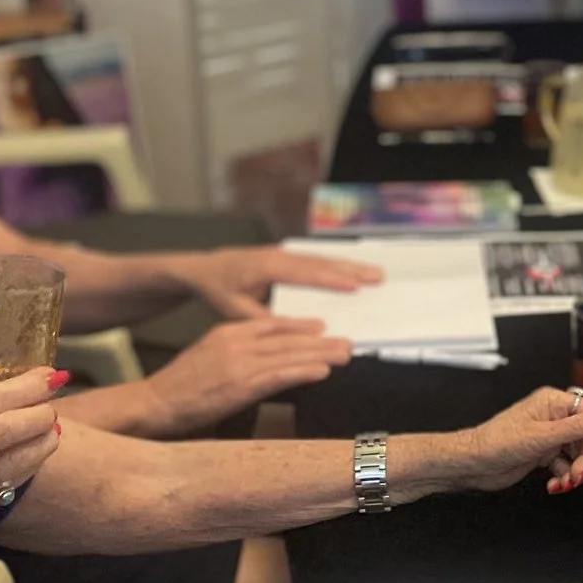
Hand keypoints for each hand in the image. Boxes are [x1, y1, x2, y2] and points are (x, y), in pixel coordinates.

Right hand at [0, 368, 62, 582]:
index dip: (21, 386)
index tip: (45, 373)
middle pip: (9, 427)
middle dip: (40, 408)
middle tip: (51, 395)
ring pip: (21, 457)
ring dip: (44, 437)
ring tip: (49, 422)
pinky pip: (14, 481)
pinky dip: (32, 462)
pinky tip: (37, 450)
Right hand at [143, 318, 353, 431]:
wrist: (154, 403)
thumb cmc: (179, 387)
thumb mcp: (208, 356)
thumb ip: (236, 351)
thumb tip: (265, 357)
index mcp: (227, 332)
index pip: (271, 324)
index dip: (300, 326)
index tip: (322, 328)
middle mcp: (236, 342)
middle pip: (286, 338)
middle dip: (319, 341)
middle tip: (346, 341)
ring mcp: (239, 363)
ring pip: (288, 355)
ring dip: (320, 354)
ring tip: (344, 354)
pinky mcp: (240, 386)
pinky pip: (279, 375)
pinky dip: (303, 371)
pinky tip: (322, 372)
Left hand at [176, 246, 382, 321]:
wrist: (204, 269)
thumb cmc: (218, 289)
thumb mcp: (235, 310)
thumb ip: (266, 318)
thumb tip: (297, 328)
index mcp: (267, 266)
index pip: (305, 273)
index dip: (331, 280)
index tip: (356, 286)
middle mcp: (279, 255)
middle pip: (320, 262)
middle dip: (351, 269)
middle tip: (378, 276)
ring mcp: (284, 253)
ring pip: (321, 259)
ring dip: (348, 266)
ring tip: (374, 273)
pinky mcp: (286, 256)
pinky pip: (315, 260)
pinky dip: (335, 265)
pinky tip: (352, 269)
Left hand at [448, 387, 582, 495]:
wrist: (472, 464)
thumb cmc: (495, 443)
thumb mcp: (541, 437)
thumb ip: (578, 427)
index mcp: (554, 402)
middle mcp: (554, 416)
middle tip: (579, 475)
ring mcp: (549, 435)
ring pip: (579, 453)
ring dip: (576, 471)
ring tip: (565, 482)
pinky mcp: (544, 452)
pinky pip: (566, 465)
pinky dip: (564, 477)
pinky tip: (555, 485)